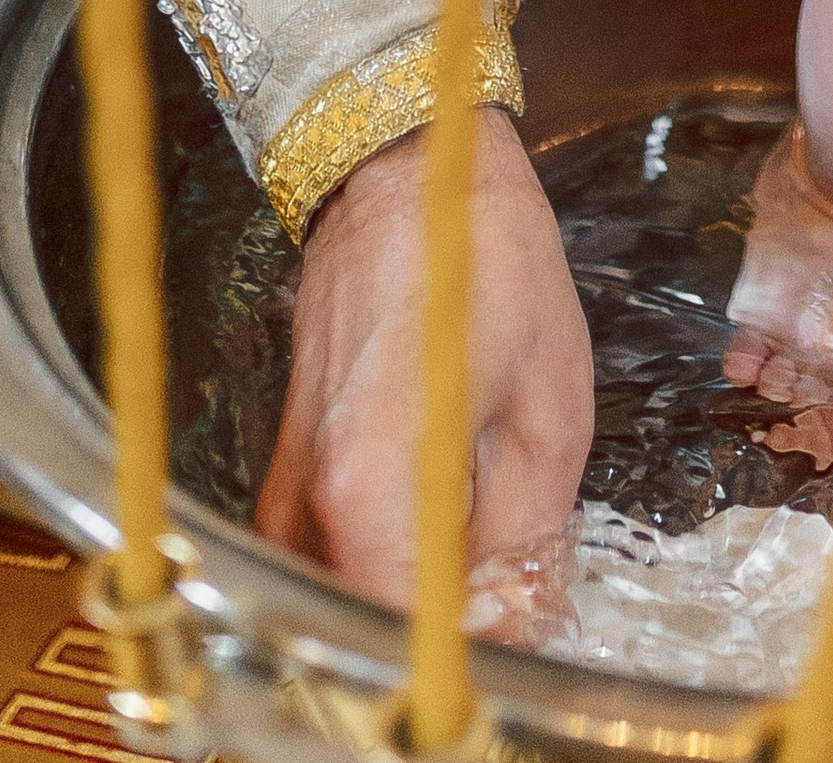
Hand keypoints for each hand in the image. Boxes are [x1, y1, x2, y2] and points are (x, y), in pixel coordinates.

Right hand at [256, 106, 591, 610]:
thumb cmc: (484, 262)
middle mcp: (307, 507)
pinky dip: (390, 569)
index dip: (467, 665)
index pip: (408, 648)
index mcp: (373, 492)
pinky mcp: (288, 471)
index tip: (516, 650)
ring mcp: (286, 491)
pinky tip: (449, 538)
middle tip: (516, 613)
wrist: (402, 167)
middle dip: (445, 644)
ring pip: (350, 600)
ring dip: (418, 609)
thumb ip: (527, 543)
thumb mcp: (546, 410)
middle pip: (371, 631)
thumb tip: (521, 633)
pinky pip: (335, 558)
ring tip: (491, 575)